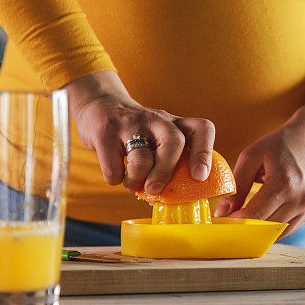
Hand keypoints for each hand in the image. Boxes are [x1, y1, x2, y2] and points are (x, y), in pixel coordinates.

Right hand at [63, 70, 215, 193]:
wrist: (100, 106)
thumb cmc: (138, 134)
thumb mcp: (160, 138)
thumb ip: (172, 160)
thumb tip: (179, 198)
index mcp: (176, 123)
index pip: (202, 128)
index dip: (204, 153)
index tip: (200, 176)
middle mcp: (157, 119)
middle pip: (173, 142)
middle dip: (166, 172)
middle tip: (156, 190)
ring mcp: (131, 123)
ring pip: (142, 158)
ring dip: (137, 180)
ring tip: (134, 184)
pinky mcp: (105, 132)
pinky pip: (114, 166)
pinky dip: (116, 178)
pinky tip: (117, 174)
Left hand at [215, 98, 304, 236]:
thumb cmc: (279, 145)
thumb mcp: (252, 156)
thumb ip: (237, 184)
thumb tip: (222, 212)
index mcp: (284, 184)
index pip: (254, 215)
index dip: (235, 221)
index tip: (222, 219)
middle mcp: (299, 199)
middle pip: (265, 227)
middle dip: (244, 227)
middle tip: (229, 220)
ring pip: (276, 232)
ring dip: (258, 229)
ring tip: (244, 218)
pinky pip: (286, 228)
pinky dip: (271, 227)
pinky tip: (261, 216)